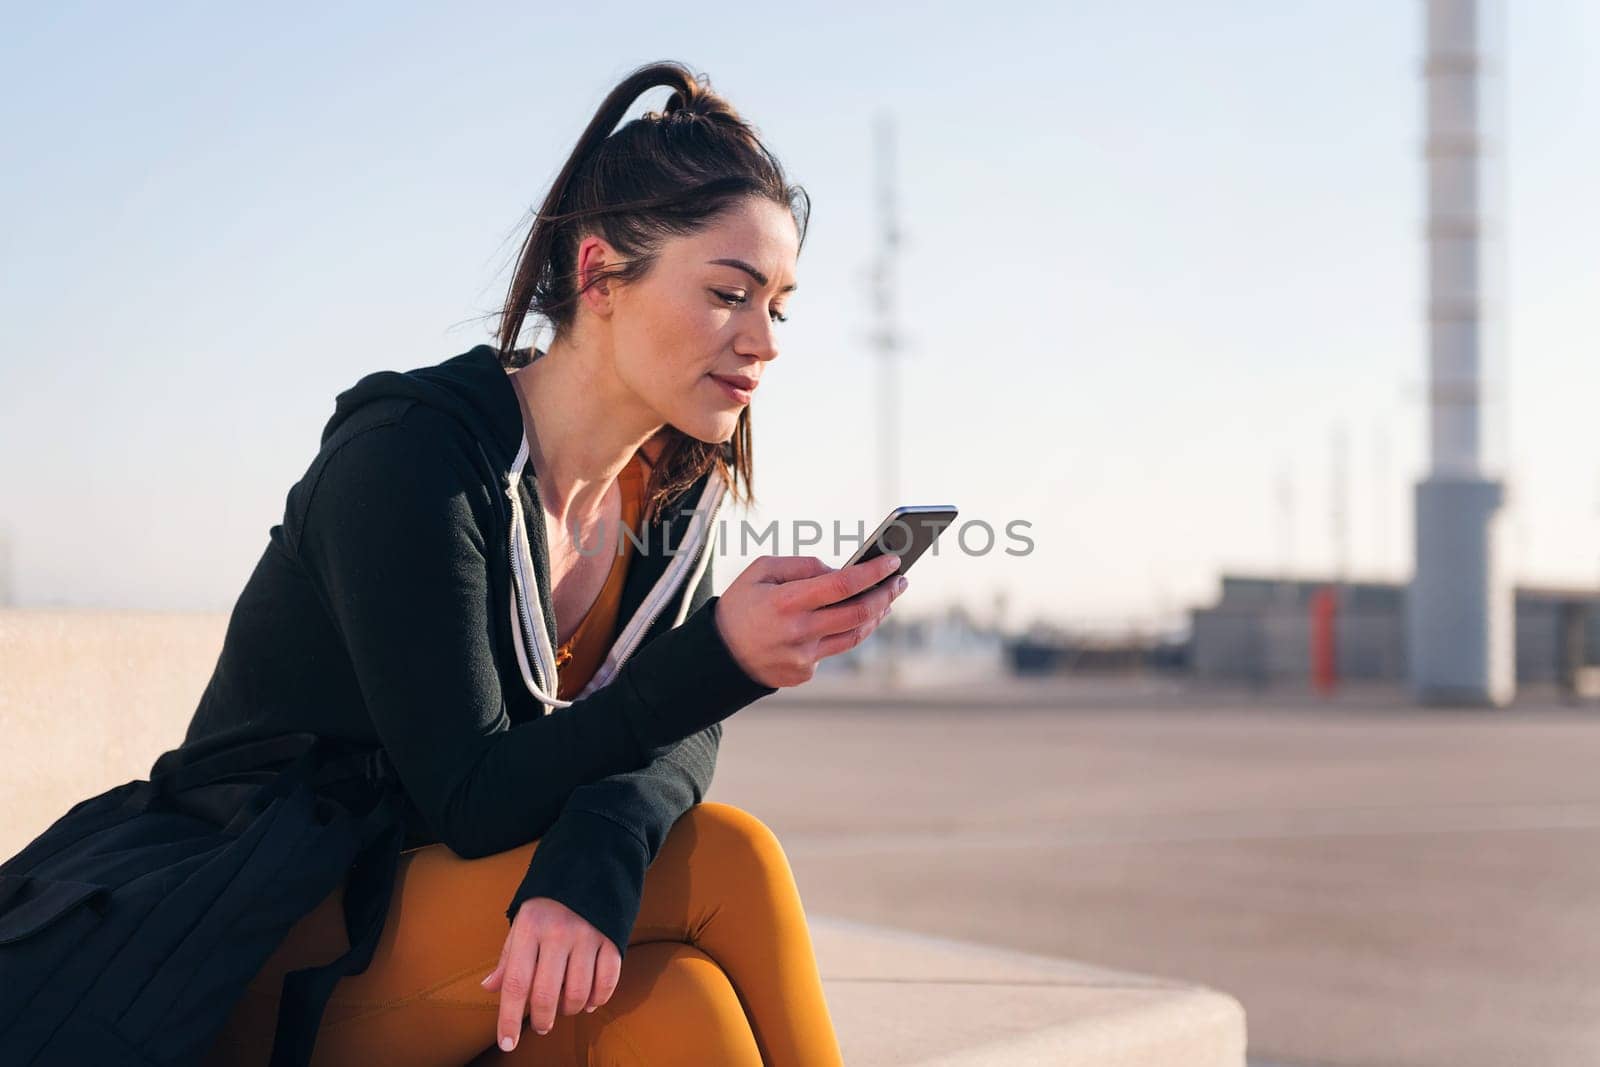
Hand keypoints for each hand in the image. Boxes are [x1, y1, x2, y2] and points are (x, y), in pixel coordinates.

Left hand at [480, 896, 620, 1049]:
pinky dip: (598, 998)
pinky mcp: (612, 938)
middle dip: (541, 1020)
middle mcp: (558, 932)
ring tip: (564, 1008)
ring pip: (577, 993)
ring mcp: (588, 935)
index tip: (507, 1043)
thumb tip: (489, 988)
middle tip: (541, 1025)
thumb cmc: (548, 902)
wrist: (590, 863)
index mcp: (529, 928)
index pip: (514, 983)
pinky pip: (607, 981)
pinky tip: (589, 1000)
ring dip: (569, 1010)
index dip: (508, 1018)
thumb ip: (508, 958)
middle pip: (545, 994)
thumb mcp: (522, 922)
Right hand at [713, 553, 908, 687]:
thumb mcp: (760, 571)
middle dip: (886, 595)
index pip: (842, 584)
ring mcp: (804, 657)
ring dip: (876, 615)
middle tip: (900, 581)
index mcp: (786, 601)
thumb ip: (801, 565)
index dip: (872, 572)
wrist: (718, 656)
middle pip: (858, 613)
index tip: (893, 561)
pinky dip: (842, 632)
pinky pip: (833, 649)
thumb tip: (839, 570)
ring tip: (886, 599)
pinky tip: (846, 620)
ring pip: (854, 636)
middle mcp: (798, 631)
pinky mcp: (805, 673)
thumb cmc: (741, 605)